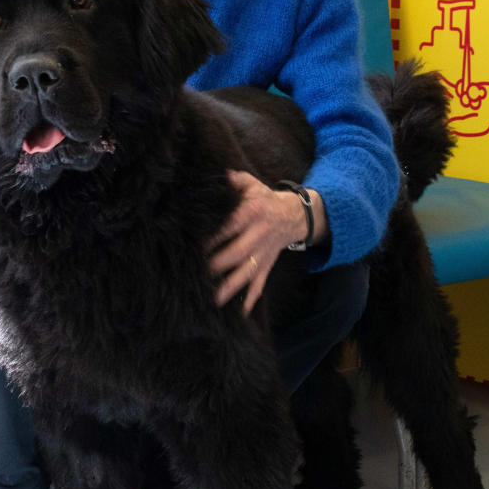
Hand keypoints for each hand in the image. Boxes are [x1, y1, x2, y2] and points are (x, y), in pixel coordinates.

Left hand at [208, 170, 308, 313]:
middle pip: (236, 253)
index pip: (229, 227)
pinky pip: (260, 284)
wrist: (294, 215)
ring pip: (247, 273)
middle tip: (196, 276)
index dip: (213, 237)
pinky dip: (250, 299)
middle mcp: (258, 235)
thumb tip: (215, 175)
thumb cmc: (264, 199)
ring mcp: (264, 253)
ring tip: (213, 301)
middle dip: (217, 266)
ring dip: (230, 287)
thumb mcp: (250, 183)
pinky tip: (240, 313)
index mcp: (252, 213)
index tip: (193, 246)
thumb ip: (232, 179)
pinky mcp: (267, 265)